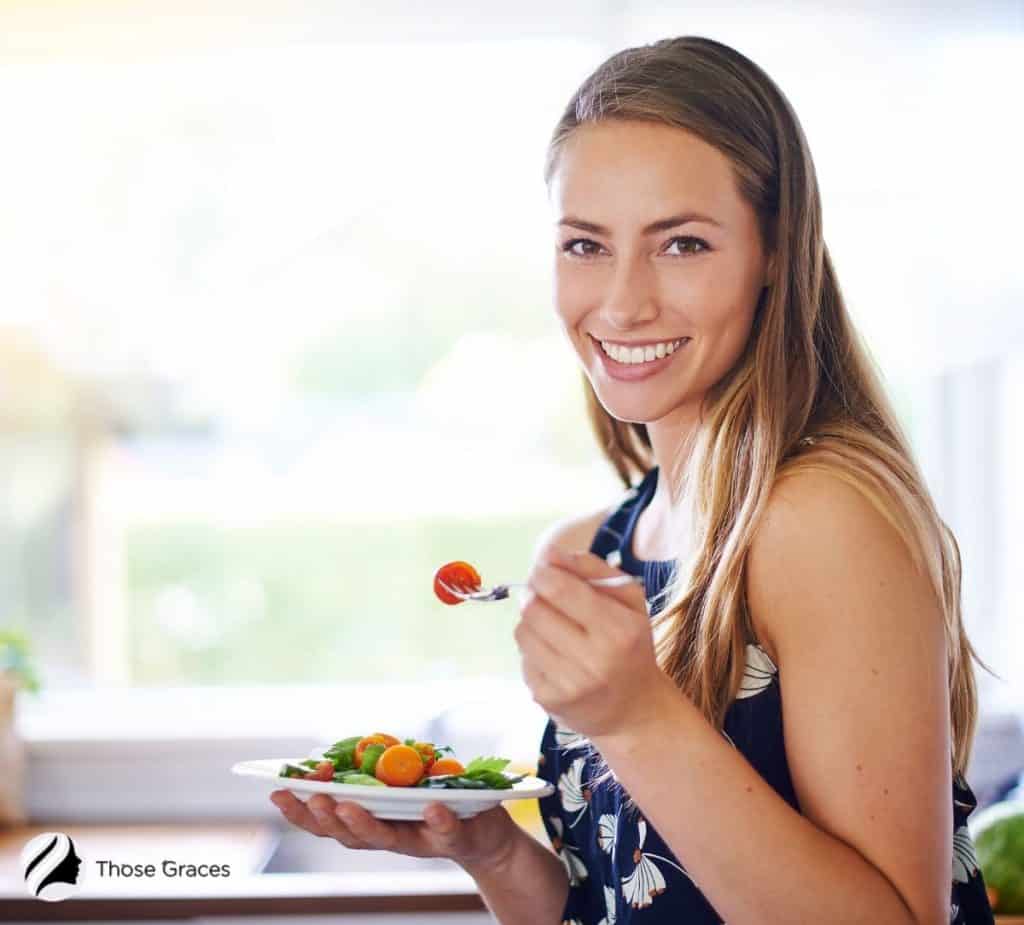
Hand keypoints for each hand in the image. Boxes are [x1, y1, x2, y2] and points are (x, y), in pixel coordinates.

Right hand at [269, 791, 517, 872]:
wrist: (488, 835)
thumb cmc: (437, 803)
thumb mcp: (402, 783)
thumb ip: (376, 771)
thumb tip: (344, 750)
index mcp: (372, 820)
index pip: (329, 819)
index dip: (300, 809)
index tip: (276, 789)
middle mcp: (390, 835)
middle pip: (348, 834)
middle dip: (324, 818)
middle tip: (308, 798)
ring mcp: (421, 839)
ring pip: (388, 839)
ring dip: (366, 824)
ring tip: (350, 806)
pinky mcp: (456, 837)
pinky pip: (447, 831)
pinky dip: (438, 821)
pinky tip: (432, 808)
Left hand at [515, 545, 662, 738]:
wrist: (635, 711)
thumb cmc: (631, 646)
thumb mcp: (629, 600)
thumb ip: (592, 568)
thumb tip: (549, 554)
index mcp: (619, 630)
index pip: (559, 589)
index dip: (543, 573)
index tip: (544, 572)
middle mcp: (594, 660)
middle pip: (534, 609)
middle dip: (533, 594)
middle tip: (543, 595)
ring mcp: (568, 684)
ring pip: (523, 632)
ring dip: (531, 622)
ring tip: (552, 626)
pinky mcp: (547, 700)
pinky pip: (523, 658)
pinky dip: (533, 650)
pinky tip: (554, 654)